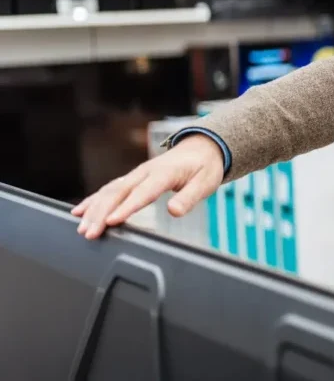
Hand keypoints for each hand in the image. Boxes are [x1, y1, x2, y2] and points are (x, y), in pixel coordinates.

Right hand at [72, 134, 225, 239]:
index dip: (126, 207)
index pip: (143, 193)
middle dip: (101, 213)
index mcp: (164, 173)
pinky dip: (94, 200)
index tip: (111, 221)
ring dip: (94, 209)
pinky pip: (109, 189)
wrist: (202, 148)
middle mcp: (145, 172)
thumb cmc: (204, 167)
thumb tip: (175, 211)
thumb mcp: (206, 182)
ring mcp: (136, 174)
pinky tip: (80, 212)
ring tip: (82, 228)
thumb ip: (190, 197)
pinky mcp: (132, 178)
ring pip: (110, 191)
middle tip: (89, 232)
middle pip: (119, 192)